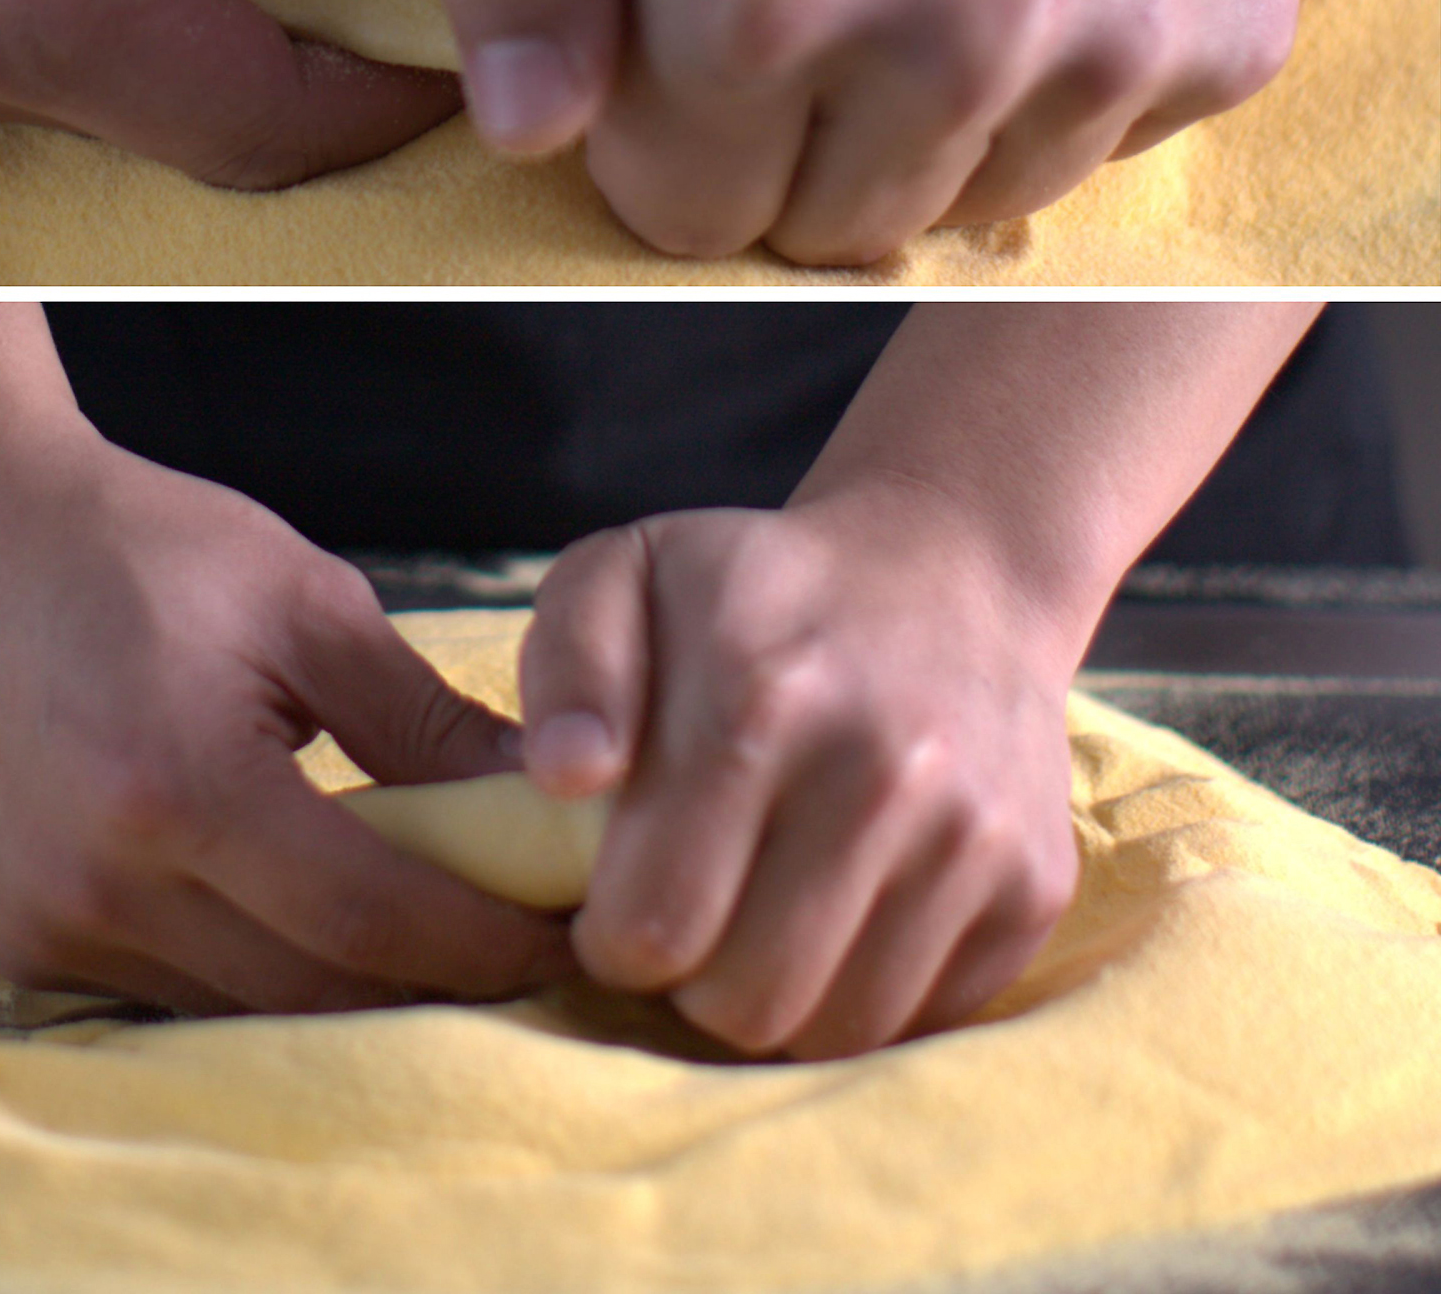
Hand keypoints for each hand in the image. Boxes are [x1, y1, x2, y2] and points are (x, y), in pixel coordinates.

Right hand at [0, 431, 570, 1015]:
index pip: (369, 913)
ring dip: (350, 989)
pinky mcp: (25, 939)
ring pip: (247, 1009)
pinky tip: (311, 923)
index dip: (482, 942)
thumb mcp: (304, 601)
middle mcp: (103, 877)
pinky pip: (175, 993)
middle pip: (314, 988)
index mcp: (182, 781)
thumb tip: (543, 796)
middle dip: (435, 983)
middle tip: (525, 951)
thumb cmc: (144, 549)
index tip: (566, 940)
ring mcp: (51, 921)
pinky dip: (257, 974)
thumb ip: (423, 718)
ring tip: (435, 935)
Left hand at [425, 0, 1298, 262]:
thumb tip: (525, 132)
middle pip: (815, 237)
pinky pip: (1088, 158)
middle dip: (780, 147)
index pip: (678, 217)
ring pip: (951, 216)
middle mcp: (943, 56)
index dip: (667, 133)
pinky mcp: (1217, 42)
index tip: (693, 22)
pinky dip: (1043, 91)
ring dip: (911, 130)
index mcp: (756, 2)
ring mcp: (1101, 56)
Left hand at [518, 497, 1080, 1057]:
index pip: (653, 925)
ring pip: (834, 1028)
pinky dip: (863, 990)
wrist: (949, 566)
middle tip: (687, 913)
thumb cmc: (752, 587)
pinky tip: (838, 910)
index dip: (608, 935)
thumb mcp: (626, 572)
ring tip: (756, 912)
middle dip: (688, 980)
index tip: (614, 896)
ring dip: (776, 995)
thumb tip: (561, 778)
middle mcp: (881, 773)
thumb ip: (567, 667)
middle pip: (744, 1002)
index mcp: (759, 699)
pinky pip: (921, 1019)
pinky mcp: (1034, 884)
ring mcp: (970, 835)